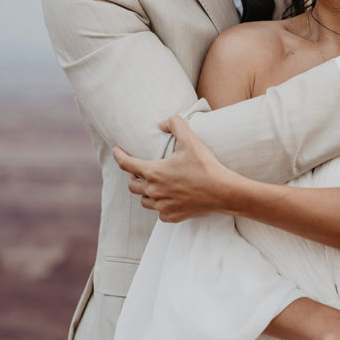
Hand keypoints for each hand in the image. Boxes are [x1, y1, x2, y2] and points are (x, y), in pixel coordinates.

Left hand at [113, 115, 235, 221]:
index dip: (119, 156)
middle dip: (133, 176)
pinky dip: (160, 207)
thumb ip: (175, 124)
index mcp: (154, 172)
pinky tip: (167, 200)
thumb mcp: (191, 140)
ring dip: (145, 192)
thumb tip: (163, 123)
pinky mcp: (173, 216)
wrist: (222, 191)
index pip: (127, 164)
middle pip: (132, 185)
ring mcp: (162, 205)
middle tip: (140, 171)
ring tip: (153, 186)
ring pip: (144, 201)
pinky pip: (159, 213)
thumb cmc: (206, 166)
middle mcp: (154, 191)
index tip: (116, 151)